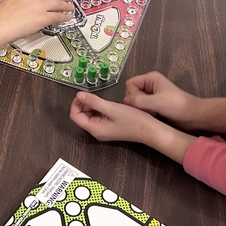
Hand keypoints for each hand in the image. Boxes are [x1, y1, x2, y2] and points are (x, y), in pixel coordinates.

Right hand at [0, 0, 74, 43]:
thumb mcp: (10, 1)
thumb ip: (21, 2)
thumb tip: (27, 8)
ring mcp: (40, 5)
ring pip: (58, 3)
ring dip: (66, 5)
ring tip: (70, 7)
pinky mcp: (44, 17)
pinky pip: (58, 16)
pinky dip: (64, 16)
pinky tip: (67, 17)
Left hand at [70, 91, 196, 163]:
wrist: (150, 130)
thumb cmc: (134, 121)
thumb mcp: (112, 108)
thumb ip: (94, 102)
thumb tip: (79, 96)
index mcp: (95, 129)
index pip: (75, 116)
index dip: (75, 104)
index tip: (81, 94)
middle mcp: (97, 131)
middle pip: (82, 116)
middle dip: (84, 104)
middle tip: (91, 94)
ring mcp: (104, 129)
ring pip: (90, 115)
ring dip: (92, 105)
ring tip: (100, 98)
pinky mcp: (110, 126)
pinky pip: (99, 116)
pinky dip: (99, 108)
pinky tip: (107, 103)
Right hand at [123, 71, 202, 130]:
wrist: (194, 116)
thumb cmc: (177, 106)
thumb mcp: (157, 102)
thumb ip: (139, 100)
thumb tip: (125, 102)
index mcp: (150, 79)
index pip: (130, 84)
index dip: (132, 95)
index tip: (140, 104)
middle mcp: (149, 85)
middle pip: (131, 93)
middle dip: (136, 103)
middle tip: (147, 110)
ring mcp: (151, 96)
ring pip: (136, 102)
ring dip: (141, 109)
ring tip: (151, 114)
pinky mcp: (154, 105)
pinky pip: (142, 108)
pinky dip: (145, 113)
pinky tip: (153, 117)